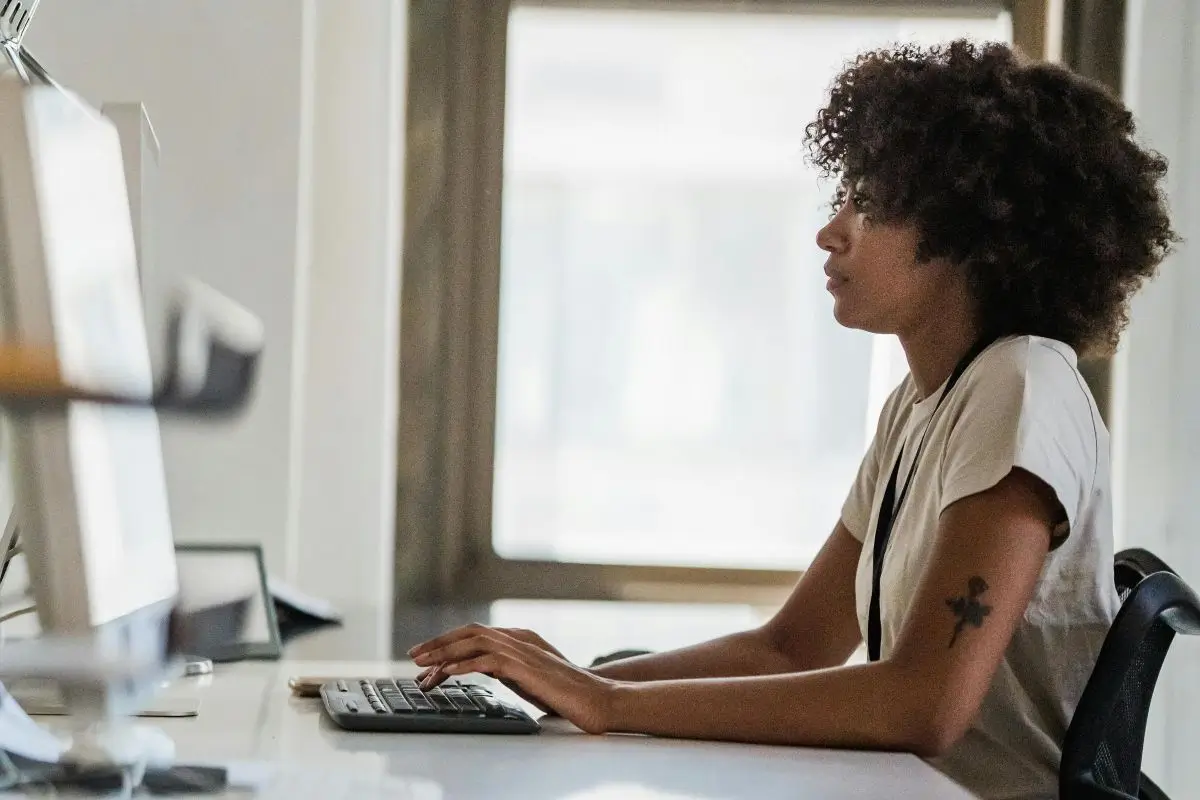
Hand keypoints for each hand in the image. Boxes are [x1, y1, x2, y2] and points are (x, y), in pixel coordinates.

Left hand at [408, 624, 619, 733]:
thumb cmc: (564, 692)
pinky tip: (447, 673)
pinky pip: (487, 660)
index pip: (475, 634)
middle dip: (439, 643)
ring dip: (445, 652)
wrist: (595, 698)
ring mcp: (522, 650)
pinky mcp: (525, 667)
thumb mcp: (526, 676)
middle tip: (414, 656)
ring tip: (423, 665)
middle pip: (469, 631)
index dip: (448, 643)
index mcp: (518, 638)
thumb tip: (475, 669)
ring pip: (474, 641)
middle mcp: (518, 638)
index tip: (426, 658)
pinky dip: (463, 664)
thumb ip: (504, 668)